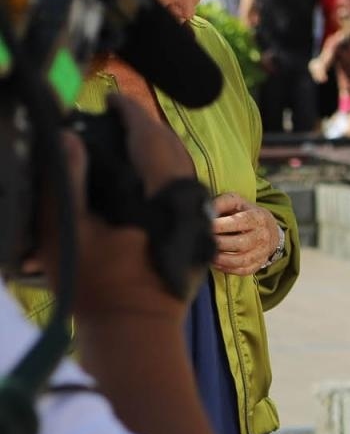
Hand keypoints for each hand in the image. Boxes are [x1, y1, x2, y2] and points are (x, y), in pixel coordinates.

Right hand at [37, 95, 198, 320]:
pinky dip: (166, 179)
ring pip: (183, 175)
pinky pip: (185, 197)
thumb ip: (67, 180)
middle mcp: (188, 205)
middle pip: (173, 153)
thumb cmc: (96, 285)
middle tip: (119, 116)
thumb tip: (68, 136)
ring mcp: (197, 225)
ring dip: (159, 154)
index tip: (114, 97)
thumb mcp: (67, 231)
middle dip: (148, 130)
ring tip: (129, 144)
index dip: (132, 114)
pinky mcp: (197, 243)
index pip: (151, 139)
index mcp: (161, 196)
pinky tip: (144, 185)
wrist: (134, 335)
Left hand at [212, 193, 281, 274]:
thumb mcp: (237, 202)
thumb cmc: (247, 214)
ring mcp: (262, 252)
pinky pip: (243, 270)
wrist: (269, 228)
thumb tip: (206, 210)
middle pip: (240, 244)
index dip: (220, 225)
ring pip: (241, 260)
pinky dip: (228, 269)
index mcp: (258, 217)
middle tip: (204, 240)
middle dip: (218, 243)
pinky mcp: (259, 263)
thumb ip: (222, 202)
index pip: (238, 222)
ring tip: (208, 253)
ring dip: (221, 259)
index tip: (206, 225)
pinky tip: (217, 263)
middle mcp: (262, 236)